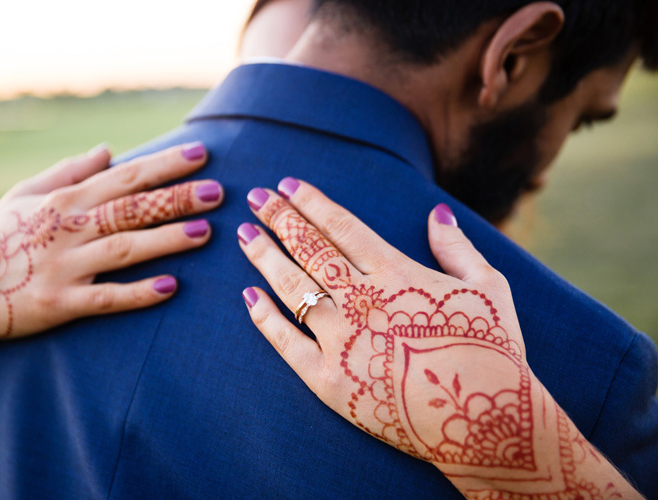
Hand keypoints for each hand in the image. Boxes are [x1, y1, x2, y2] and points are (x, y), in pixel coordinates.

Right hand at [0, 142, 221, 363]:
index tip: (202, 153)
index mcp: (66, 200)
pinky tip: (170, 288)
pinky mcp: (61, 304)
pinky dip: (138, 293)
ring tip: (206, 233)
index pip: (126, 177)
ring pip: (125, 249)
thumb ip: (70, 170)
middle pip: (133, 209)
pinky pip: (106, 298)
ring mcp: (65, 267)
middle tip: (219, 192)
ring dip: (166, 240)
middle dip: (177, 199)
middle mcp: (69, 229)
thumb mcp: (26, 193)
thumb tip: (110, 149)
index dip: (166, 164)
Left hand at [237, 178, 639, 498]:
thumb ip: (456, 247)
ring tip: (245, 234)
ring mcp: (341, 341)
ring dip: (265, 256)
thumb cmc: (493, 351)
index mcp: (396, 272)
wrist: (489, 422)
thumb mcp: (488, 287)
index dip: (310, 201)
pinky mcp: (329, 382)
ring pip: (292, 287)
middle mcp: (361, 300)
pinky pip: (286, 343)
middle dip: (280, 218)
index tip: (287, 184)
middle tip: (258, 198)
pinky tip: (248, 296)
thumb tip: (435, 212)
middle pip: (309, 249)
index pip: (340, 226)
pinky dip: (264, 318)